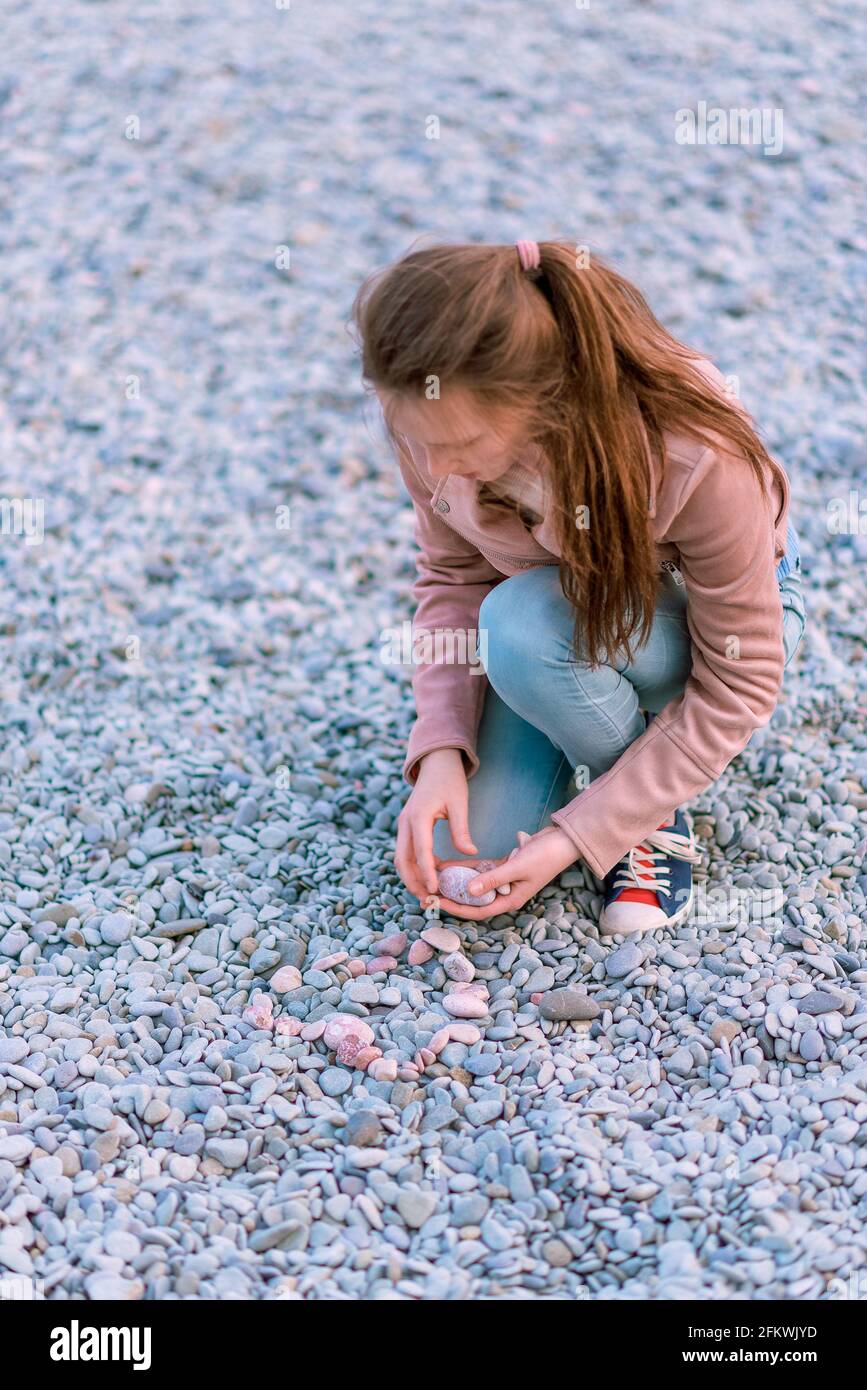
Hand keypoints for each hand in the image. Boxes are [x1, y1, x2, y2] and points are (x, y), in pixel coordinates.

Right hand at [395, 748, 476, 899]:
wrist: (435, 763)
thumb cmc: (449, 781)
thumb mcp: (459, 803)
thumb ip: (461, 829)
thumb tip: (469, 854)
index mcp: (418, 816)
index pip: (420, 851)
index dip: (426, 873)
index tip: (434, 890)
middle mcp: (405, 822)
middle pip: (402, 860)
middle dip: (413, 882)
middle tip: (427, 901)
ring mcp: (403, 825)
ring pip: (401, 858)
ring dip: (411, 877)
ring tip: (427, 895)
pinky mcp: (406, 827)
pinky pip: (406, 852)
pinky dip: (414, 867)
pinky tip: (429, 877)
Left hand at [438, 825, 578, 920]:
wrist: (563, 840)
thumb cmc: (545, 856)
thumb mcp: (517, 867)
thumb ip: (492, 879)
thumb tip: (468, 891)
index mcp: (510, 900)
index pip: (477, 911)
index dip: (456, 909)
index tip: (436, 903)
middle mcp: (505, 893)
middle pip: (472, 900)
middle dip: (451, 897)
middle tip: (428, 892)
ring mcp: (504, 880)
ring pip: (474, 884)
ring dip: (455, 882)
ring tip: (432, 878)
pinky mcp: (503, 866)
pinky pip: (480, 870)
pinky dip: (466, 868)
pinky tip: (447, 864)